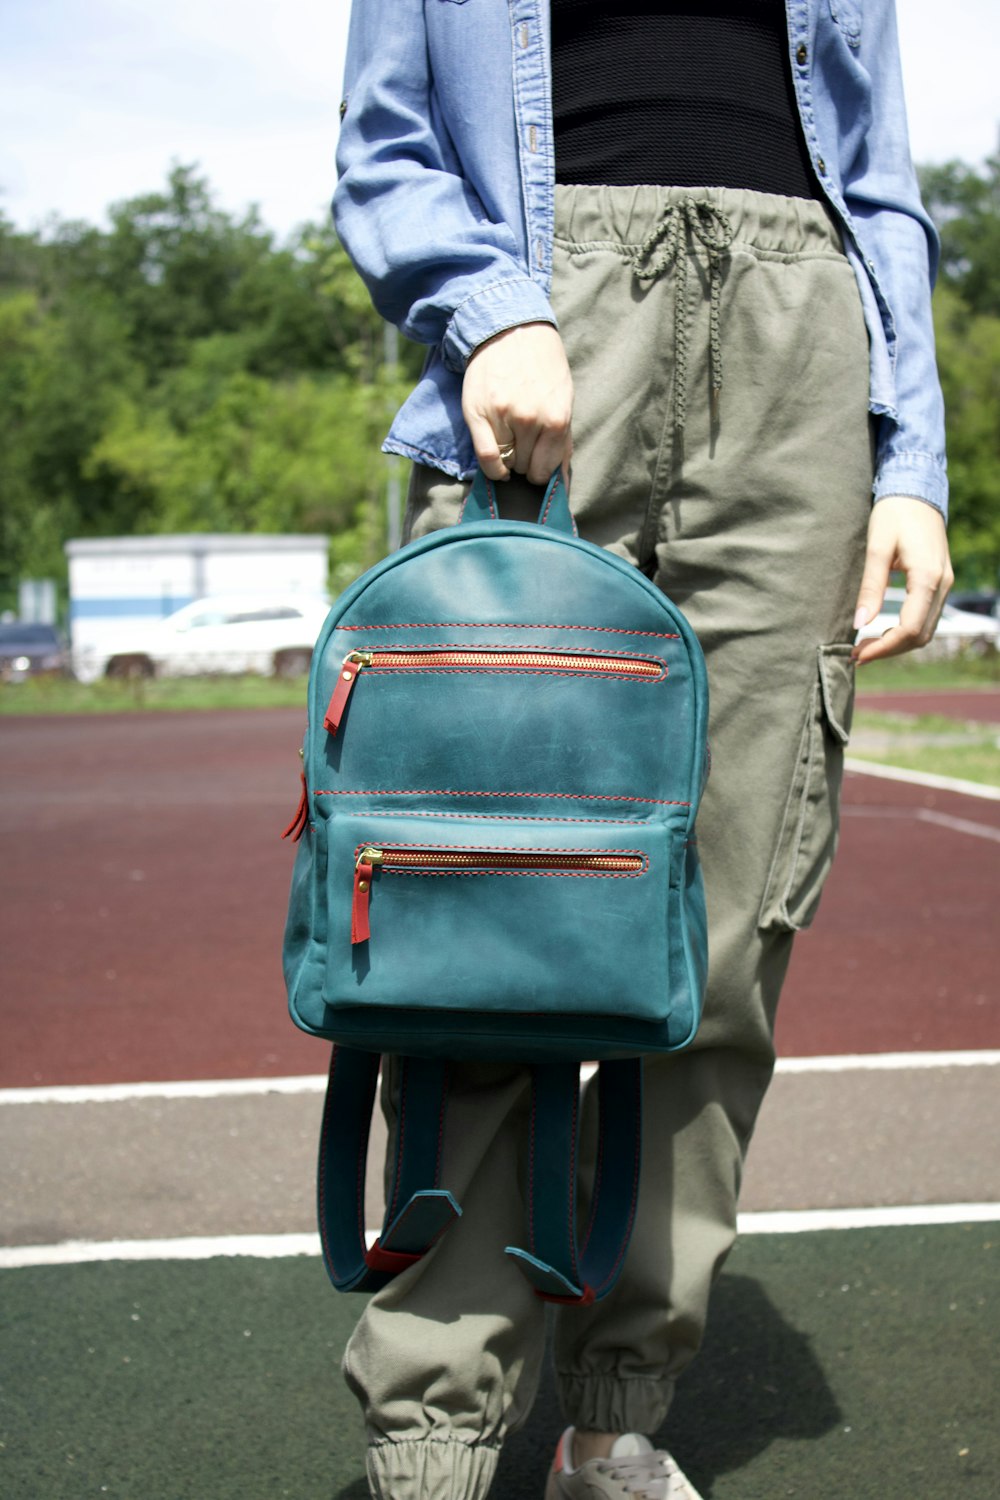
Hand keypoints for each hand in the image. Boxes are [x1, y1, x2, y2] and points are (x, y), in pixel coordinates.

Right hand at [462, 322, 572, 484]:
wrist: (511, 330)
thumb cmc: (542, 365)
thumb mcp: (563, 398)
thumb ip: (562, 439)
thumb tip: (561, 481)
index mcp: (556, 418)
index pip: (546, 470)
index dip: (541, 471)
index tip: (537, 463)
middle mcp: (530, 419)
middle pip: (526, 467)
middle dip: (526, 461)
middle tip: (524, 443)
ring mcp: (503, 416)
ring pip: (507, 462)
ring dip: (510, 458)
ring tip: (511, 437)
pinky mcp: (478, 413)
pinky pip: (486, 457)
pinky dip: (492, 468)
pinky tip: (498, 464)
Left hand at [851, 495, 953, 663]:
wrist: (917, 491)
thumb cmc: (894, 514)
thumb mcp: (877, 547)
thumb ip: (871, 586)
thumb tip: (860, 623)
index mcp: (927, 577)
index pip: (909, 628)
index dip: (883, 648)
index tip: (856, 654)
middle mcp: (942, 585)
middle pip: (919, 636)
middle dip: (888, 650)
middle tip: (856, 655)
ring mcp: (944, 585)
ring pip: (924, 631)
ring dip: (896, 644)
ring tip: (865, 647)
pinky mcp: (939, 583)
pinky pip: (925, 618)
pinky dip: (904, 632)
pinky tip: (881, 632)